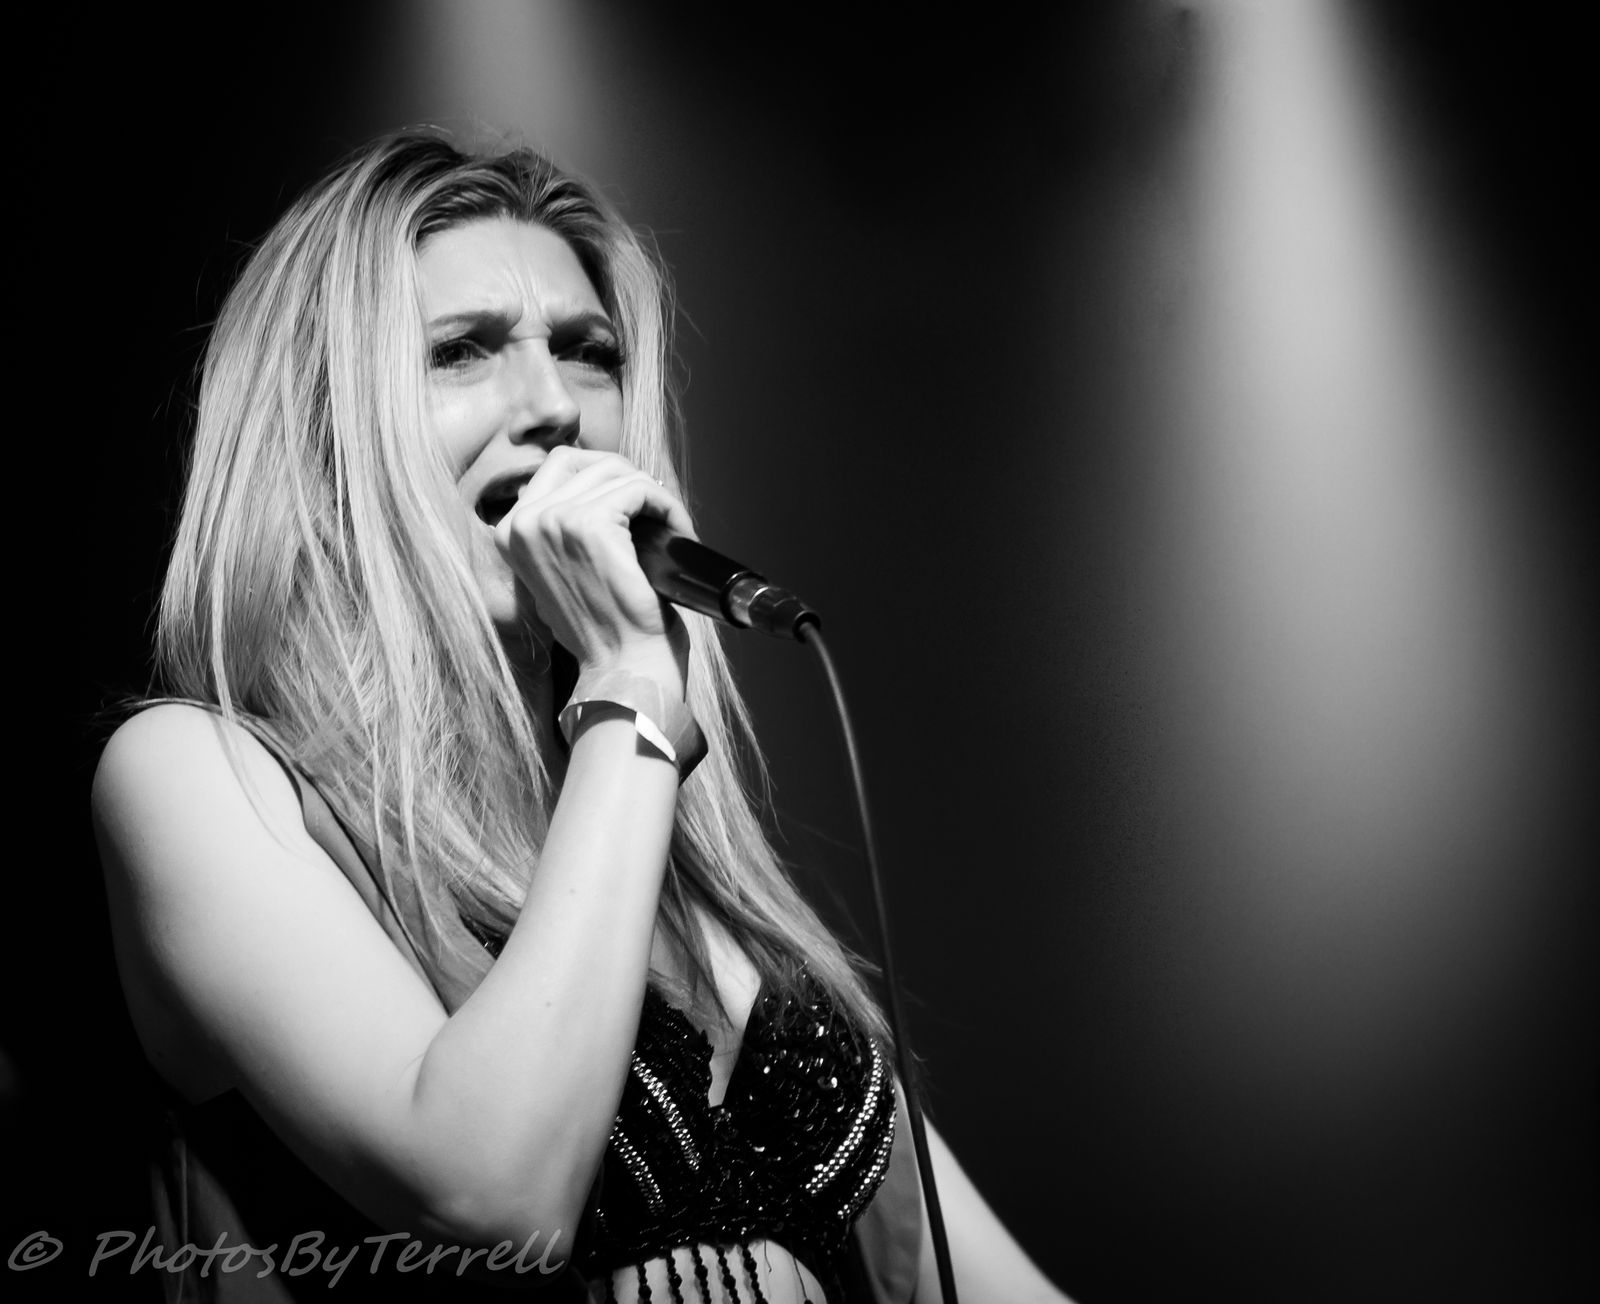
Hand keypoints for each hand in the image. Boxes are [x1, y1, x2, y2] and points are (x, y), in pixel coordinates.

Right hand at [494, 448, 694, 690]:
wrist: (623, 669)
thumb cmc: (604, 629)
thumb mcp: (562, 575)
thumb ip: (561, 536)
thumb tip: (596, 495)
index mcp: (511, 531)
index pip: (559, 466)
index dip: (605, 479)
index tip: (635, 507)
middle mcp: (524, 522)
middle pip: (586, 461)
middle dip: (628, 478)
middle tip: (656, 512)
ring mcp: (554, 520)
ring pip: (618, 473)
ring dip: (654, 496)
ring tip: (672, 531)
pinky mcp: (591, 525)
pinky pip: (642, 488)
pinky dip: (669, 506)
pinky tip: (679, 532)